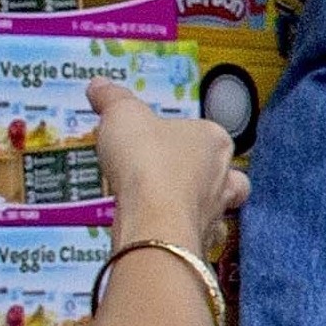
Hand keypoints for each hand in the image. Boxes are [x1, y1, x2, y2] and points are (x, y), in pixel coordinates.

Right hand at [88, 85, 239, 255]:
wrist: (153, 222)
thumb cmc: (148, 164)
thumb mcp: (123, 116)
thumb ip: (113, 99)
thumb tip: (100, 86)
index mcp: (214, 139)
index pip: (204, 132)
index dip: (180, 135)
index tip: (156, 140)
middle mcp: (224, 174)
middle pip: (221, 169)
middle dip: (200, 173)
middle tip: (170, 175)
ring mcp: (217, 209)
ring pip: (218, 204)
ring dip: (198, 204)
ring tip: (168, 204)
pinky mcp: (201, 239)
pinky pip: (200, 235)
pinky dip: (185, 233)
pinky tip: (164, 231)